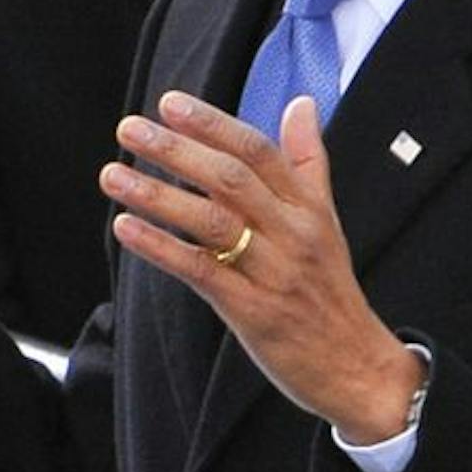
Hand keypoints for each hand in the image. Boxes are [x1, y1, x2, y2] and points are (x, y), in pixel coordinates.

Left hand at [99, 92, 421, 442]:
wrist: (358, 367)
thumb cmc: (331, 290)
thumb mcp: (327, 220)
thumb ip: (309, 161)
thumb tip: (301, 103)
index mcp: (308, 207)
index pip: (258, 152)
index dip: (213, 124)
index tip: (170, 103)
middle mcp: (292, 233)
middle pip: (230, 179)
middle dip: (177, 149)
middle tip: (130, 128)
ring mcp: (273, 273)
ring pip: (212, 222)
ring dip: (157, 195)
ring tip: (113, 175)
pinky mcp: (254, 312)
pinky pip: (202, 272)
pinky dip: (161, 248)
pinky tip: (126, 227)